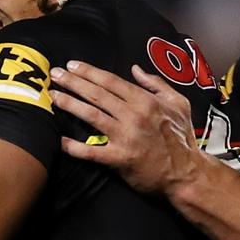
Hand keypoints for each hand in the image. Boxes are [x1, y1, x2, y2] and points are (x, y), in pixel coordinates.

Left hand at [50, 61, 210, 194]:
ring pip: (91, 116)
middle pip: (97, 94)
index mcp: (145, 101)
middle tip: (54, 75)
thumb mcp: (178, 104)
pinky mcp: (119, 158)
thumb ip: (156, 84)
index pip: (111, 81)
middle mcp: (133, 115)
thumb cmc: (182, 138)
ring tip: (53, 96)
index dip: (89, 72)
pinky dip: (74, 146)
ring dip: (69, 104)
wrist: (187, 173)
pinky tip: (60, 140)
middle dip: (73, 82)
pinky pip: (92, 151)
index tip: (72, 66)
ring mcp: (125, 137)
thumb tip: (135, 69)